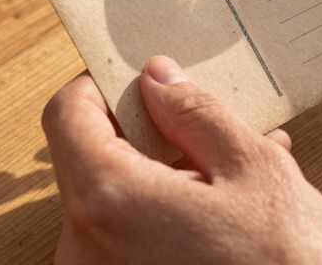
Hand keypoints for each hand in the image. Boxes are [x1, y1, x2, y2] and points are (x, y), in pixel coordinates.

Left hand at [41, 57, 321, 264]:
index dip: (99, 82)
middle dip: (145, 134)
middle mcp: (86, 250)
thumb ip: (196, 114)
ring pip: (116, 204)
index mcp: (109, 203)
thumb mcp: (254, 171)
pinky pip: (129, 243)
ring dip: (165, 177)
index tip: (134, 74)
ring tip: (233, 169)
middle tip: (200, 121)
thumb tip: (159, 80)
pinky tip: (226, 210)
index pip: (67, 115)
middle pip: (90, 160)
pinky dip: (166, 218)